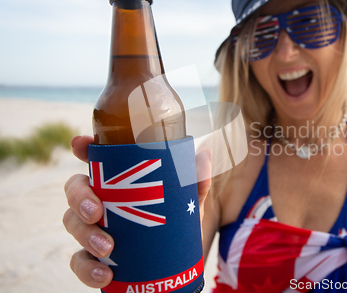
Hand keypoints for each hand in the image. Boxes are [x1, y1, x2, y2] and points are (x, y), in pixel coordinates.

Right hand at [63, 135, 211, 287]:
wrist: (170, 271)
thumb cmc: (172, 228)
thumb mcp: (185, 206)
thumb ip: (194, 183)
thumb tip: (204, 155)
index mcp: (118, 183)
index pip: (95, 161)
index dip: (83, 149)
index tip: (80, 144)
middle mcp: (100, 202)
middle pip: (75, 190)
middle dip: (79, 197)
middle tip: (96, 212)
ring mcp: (92, 230)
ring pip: (72, 224)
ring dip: (85, 235)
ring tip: (108, 247)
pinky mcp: (92, 259)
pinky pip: (79, 262)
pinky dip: (88, 269)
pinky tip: (106, 273)